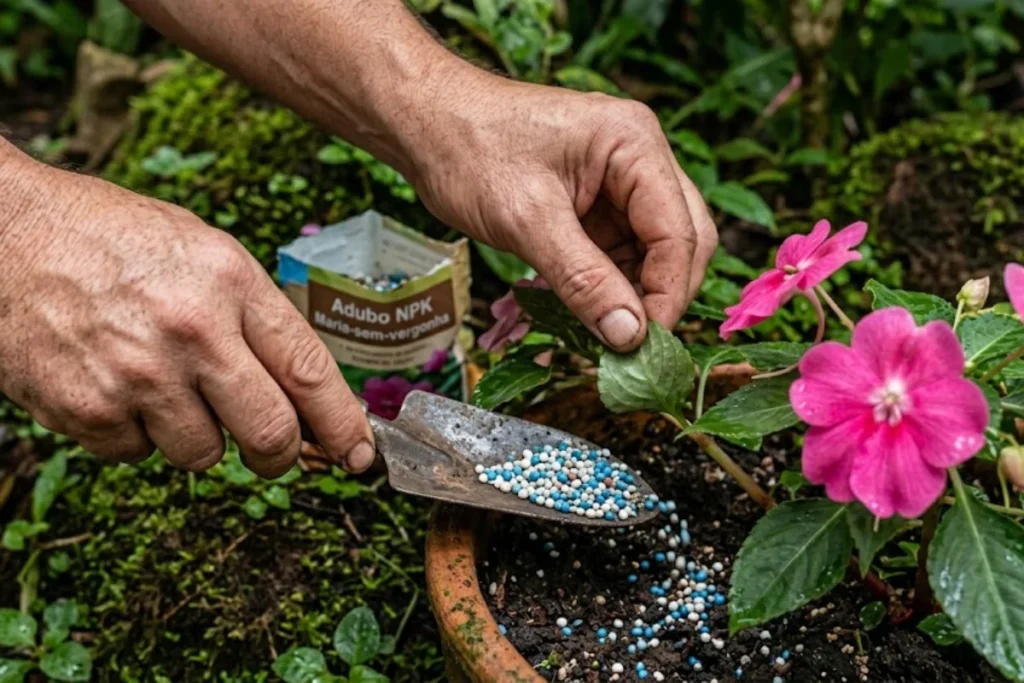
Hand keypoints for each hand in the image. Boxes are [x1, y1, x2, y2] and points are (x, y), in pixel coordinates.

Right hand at [0, 144, 373, 475]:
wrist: (4, 230)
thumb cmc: (108, 236)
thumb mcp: (203, 252)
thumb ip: (253, 318)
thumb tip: (298, 390)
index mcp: (231, 284)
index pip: (309, 372)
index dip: (342, 423)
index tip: (359, 454)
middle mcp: (192, 332)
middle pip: (269, 434)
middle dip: (279, 455)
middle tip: (273, 452)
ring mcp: (138, 375)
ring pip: (203, 455)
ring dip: (196, 436)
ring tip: (164, 385)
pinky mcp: (86, 409)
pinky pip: (136, 455)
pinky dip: (134, 434)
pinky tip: (115, 386)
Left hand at [410, 73, 716, 350]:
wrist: (423, 125)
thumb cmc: (468, 149)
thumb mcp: (526, 220)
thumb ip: (583, 279)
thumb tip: (630, 335)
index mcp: (634, 144)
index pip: (679, 232)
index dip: (668, 295)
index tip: (643, 344)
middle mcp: (637, 159)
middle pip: (678, 242)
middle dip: (657, 297)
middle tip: (628, 348)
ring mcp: (617, 183)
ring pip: (648, 255)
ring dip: (627, 298)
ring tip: (595, 338)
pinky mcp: (594, 205)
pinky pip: (614, 255)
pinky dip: (601, 288)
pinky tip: (577, 315)